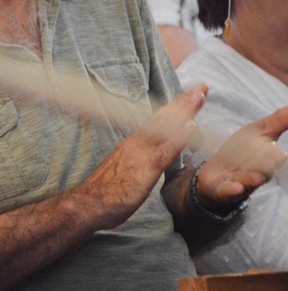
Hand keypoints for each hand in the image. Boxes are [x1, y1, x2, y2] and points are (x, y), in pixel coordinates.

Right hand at [78, 85, 204, 228]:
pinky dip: (178, 137)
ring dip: (183, 111)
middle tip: (202, 86)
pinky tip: (191, 126)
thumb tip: (148, 155)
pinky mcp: (144, 170)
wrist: (87, 204)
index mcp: (133, 144)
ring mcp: (140, 154)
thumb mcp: (123, 169)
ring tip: (199, 96)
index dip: (174, 108)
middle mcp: (137, 143)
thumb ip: (137, 158)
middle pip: (163, 118)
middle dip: (183, 102)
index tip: (191, 94)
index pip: (157, 121)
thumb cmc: (105, 191)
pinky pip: (165, 151)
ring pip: (165, 128)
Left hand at [194, 106, 287, 211]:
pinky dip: (232, 190)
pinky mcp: (224, 191)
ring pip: (250, 181)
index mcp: (270, 160)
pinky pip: (229, 192)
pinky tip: (236, 187)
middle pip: (266, 169)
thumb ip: (279, 121)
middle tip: (273, 156)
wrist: (215, 172)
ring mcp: (242, 183)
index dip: (278, 154)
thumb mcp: (259, 131)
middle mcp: (259, 174)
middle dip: (267, 163)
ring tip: (257, 177)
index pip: (278, 157)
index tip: (280, 152)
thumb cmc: (241, 150)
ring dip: (252, 178)